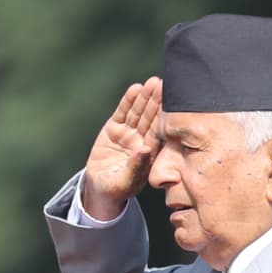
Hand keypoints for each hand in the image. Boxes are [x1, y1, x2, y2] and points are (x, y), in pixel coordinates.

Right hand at [82, 77, 161, 220]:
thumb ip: (136, 166)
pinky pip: (123, 113)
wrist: (99, 188)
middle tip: (165, 86)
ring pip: (138, 113)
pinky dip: (128, 101)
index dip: (164, 118)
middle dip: (157, 103)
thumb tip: (145, 149)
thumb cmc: (116, 189)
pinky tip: (135, 89)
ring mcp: (128, 134)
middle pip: (150, 119)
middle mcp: (141, 141)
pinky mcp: (114, 129)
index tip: (172, 104)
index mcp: (149, 155)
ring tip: (152, 83)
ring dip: (145, 98)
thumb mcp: (124, 182)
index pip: (159, 133)